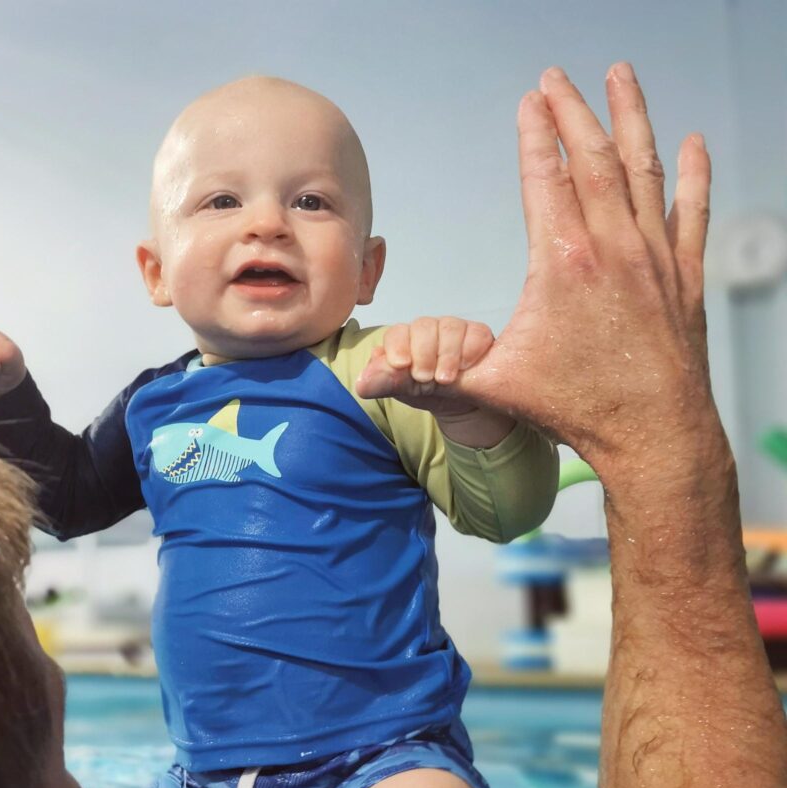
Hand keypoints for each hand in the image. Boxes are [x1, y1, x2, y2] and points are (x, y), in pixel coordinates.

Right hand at [358, 64, 713, 483]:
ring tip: (620, 76)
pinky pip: (691, 209)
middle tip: (557, 77)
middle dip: (573, 110)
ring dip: (631, 118)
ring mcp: (654, 256)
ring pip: (642, 169)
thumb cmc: (574, 409)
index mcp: (563, 263)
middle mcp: (613, 247)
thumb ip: (432, 374)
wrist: (653, 433)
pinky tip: (691, 143)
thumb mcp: (493, 387)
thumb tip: (372, 379)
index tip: (529, 99)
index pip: (545, 178)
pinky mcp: (683, 275)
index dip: (534, 134)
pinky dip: (692, 172)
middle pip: (592, 158)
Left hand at [365, 316, 494, 416]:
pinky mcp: (478, 334)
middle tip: (424, 378)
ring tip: (445, 379)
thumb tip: (361, 384)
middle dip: (423, 353)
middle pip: (423, 326)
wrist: (458, 402)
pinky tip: (467, 367)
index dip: (397, 346)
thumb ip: (383, 383)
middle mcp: (428, 329)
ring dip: (447, 354)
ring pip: (450, 327)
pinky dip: (470, 349)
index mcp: (404, 339)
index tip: (401, 365)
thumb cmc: (426, 391)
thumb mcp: (403, 391)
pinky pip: (475, 333)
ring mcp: (454, 329)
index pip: (397, 332)